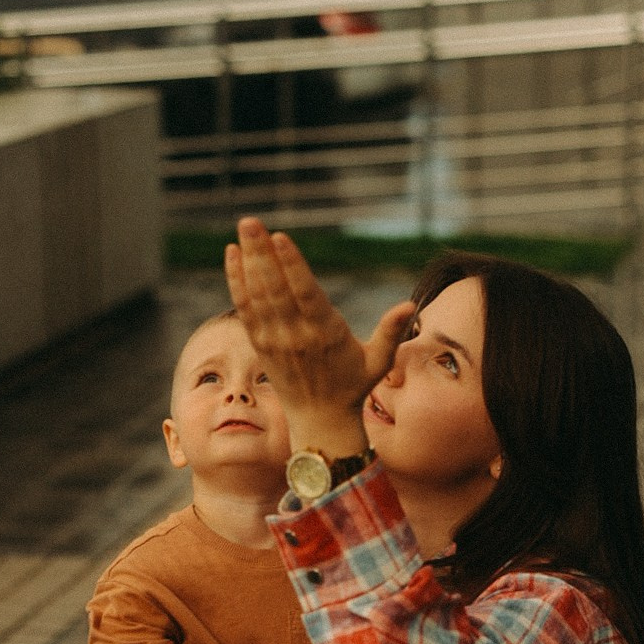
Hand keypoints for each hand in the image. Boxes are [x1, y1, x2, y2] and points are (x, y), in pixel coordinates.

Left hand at [224, 217, 414, 453]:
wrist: (320, 421)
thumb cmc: (353, 387)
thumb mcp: (378, 362)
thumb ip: (391, 332)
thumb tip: (411, 305)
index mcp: (326, 334)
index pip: (305, 294)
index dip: (291, 265)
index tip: (279, 237)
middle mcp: (296, 336)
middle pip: (275, 288)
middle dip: (262, 253)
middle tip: (250, 221)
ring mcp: (275, 341)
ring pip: (258, 295)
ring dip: (248, 260)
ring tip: (244, 227)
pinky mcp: (260, 345)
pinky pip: (245, 309)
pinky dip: (237, 281)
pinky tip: (232, 254)